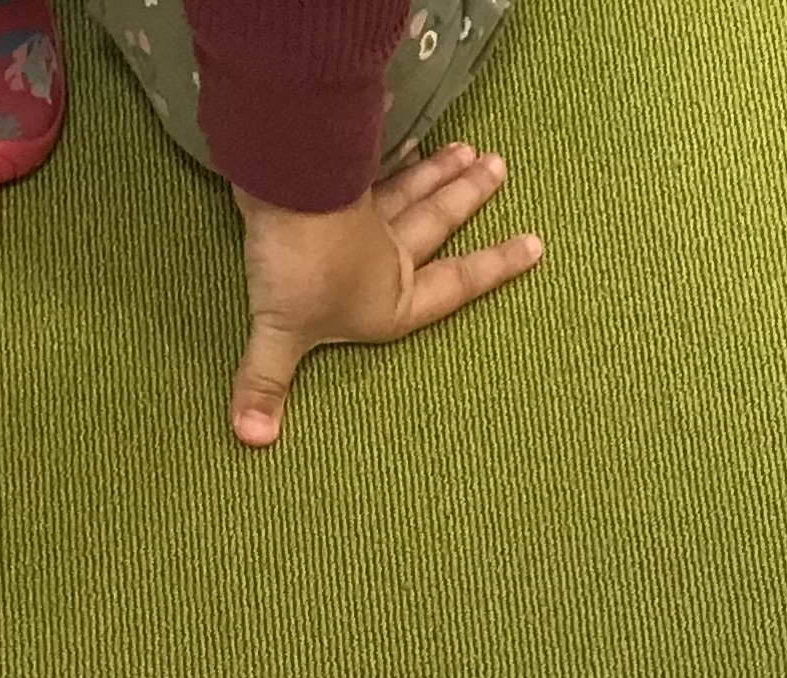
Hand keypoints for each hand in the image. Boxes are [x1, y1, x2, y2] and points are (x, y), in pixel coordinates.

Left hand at [228, 142, 544, 446]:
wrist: (287, 196)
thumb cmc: (300, 271)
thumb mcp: (279, 335)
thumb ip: (265, 381)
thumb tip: (252, 437)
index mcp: (393, 299)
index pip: (455, 284)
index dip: (495, 267)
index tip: (533, 244)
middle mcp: (390, 254)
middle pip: (438, 220)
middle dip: (469, 196)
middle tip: (498, 167)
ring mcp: (369, 214)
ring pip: (412, 190)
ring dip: (439, 171)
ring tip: (468, 151)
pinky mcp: (343, 181)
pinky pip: (374, 165)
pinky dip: (389, 149)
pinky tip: (403, 132)